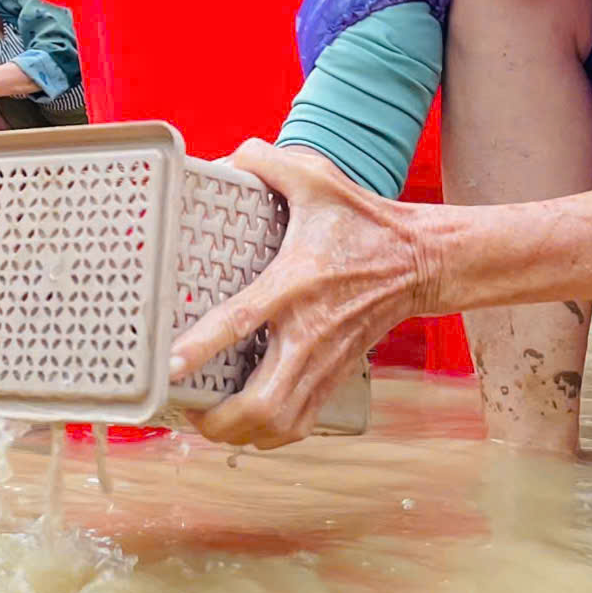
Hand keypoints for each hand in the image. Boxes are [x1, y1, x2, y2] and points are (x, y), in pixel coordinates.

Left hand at [167, 142, 430, 449]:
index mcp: (295, 283)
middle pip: (262, 404)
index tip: (170, 366)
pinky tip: (251, 424)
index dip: (202, 346)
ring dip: (241, 435)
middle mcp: (308, 332)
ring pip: (280, 425)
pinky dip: (271, 435)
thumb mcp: (317, 178)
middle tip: (190, 410)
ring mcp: (324, 361)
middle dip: (219, 422)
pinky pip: (300, 425)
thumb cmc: (365, 222)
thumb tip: (225, 157)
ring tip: (213, 423)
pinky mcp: (336, 376)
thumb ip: (266, 160)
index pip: (242, 321)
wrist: (421, 261)